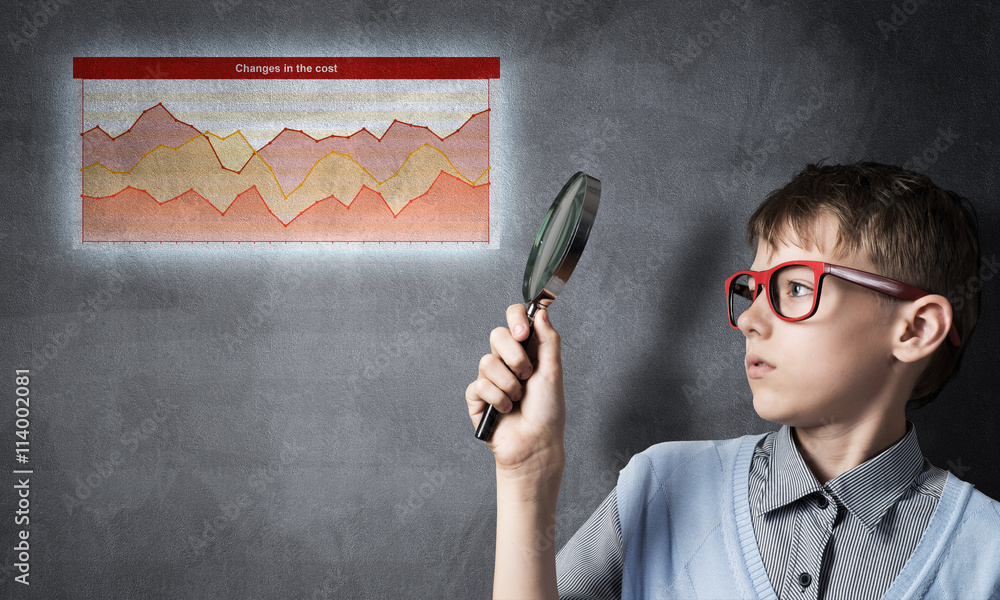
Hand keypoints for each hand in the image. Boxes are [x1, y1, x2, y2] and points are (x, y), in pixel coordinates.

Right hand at [466, 304, 565, 479]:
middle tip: (526, 375)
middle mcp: (507, 360)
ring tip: (518, 399)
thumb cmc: (548, 411)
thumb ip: (548, 339)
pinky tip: (506, 410)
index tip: (522, 332)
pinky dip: (497, 399)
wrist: (536, 443)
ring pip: (487, 362)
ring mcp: (490, 377)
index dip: (515, 319)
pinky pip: (479, 385)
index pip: (515, 319)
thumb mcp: (553, 371)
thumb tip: (541, 312)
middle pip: (497, 335)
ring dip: (508, 384)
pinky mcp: (477, 396)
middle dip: (514, 357)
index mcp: (527, 350)